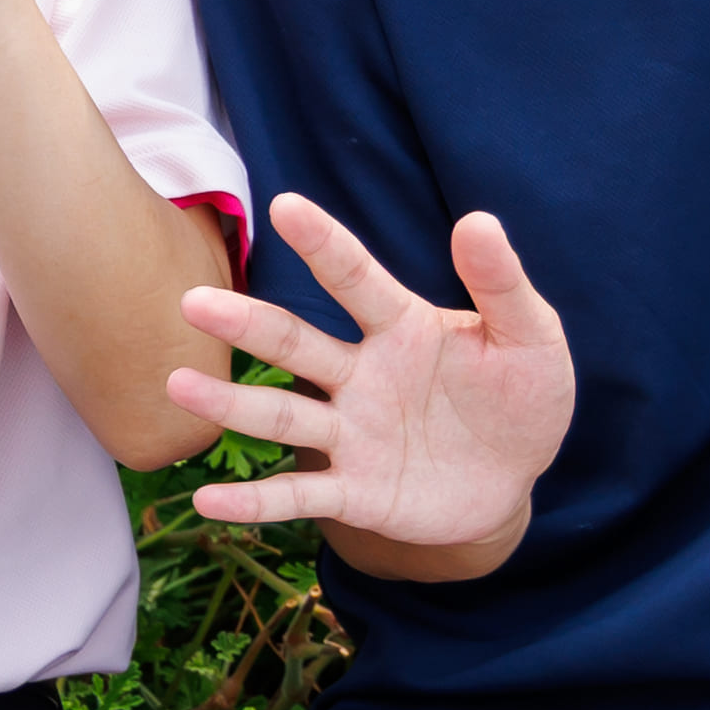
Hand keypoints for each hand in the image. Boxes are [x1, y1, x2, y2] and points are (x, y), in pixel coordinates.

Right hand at [175, 195, 572, 556]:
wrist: (513, 481)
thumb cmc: (520, 397)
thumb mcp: (532, 339)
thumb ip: (502, 285)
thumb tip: (478, 220)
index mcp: (402, 327)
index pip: (355, 279)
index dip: (323, 244)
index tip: (285, 206)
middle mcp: (361, 375)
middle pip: (295, 345)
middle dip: (247, 324)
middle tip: (195, 303)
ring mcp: (352, 435)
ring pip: (282, 417)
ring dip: (230, 405)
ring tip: (178, 386)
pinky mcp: (355, 492)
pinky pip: (299, 496)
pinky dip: (254, 502)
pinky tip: (206, 502)